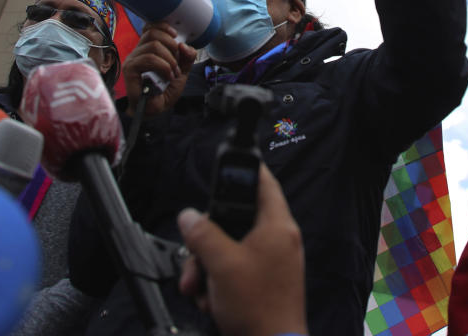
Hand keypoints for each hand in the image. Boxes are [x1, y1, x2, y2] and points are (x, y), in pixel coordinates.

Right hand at [122, 22, 195, 115]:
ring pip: (153, 46)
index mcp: (148, 49)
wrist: (155, 110)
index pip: (150, 27)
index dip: (162, 26)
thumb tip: (184, 45)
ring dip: (169, 60)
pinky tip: (167, 77)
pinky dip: (163, 66)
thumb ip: (187, 57)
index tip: (175, 35)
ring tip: (173, 74)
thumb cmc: (164, 91)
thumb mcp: (182, 71)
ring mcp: (133, 60)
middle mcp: (138, 52)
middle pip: (153, 33)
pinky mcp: (130, 69)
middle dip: (171, 45)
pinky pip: (149, 59)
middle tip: (177, 62)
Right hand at [178, 164, 306, 335]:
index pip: (264, 183)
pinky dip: (217, 283)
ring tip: (200, 288)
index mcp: (277, 226)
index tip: (229, 161)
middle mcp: (278, 239)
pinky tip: (212, 301)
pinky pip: (234, 270)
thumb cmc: (258, 307)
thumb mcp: (221, 264)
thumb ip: (203, 234)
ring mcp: (271, 261)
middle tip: (195, 256)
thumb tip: (189, 216)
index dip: (246, 169)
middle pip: (236, 219)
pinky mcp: (263, 282)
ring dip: (207, 267)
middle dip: (207, 240)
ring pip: (229, 248)